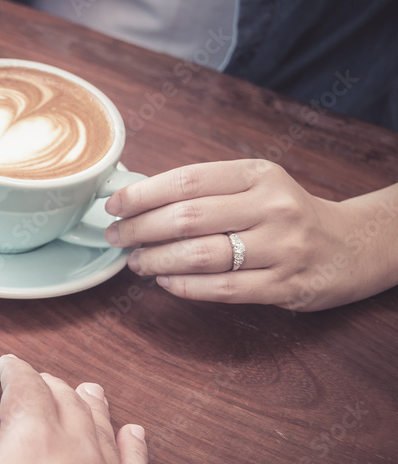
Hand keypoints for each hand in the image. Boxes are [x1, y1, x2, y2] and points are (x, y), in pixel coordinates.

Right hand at [0, 355, 148, 463]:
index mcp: (33, 437)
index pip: (26, 383)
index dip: (11, 369)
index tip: (4, 367)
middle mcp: (79, 448)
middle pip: (66, 397)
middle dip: (46, 383)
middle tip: (30, 383)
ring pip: (102, 423)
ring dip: (88, 402)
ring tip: (83, 390)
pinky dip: (132, 442)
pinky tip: (132, 434)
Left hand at [104, 160, 397, 310]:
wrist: (349, 246)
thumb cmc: (286, 214)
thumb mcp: (255, 186)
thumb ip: (206, 190)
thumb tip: (137, 198)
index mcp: (258, 175)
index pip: (188, 180)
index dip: (143, 194)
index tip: (114, 206)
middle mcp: (272, 207)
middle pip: (187, 217)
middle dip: (140, 229)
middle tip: (116, 237)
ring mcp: (281, 248)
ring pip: (200, 255)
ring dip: (156, 260)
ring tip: (135, 262)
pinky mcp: (283, 285)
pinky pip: (220, 289)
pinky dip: (183, 286)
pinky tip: (164, 282)